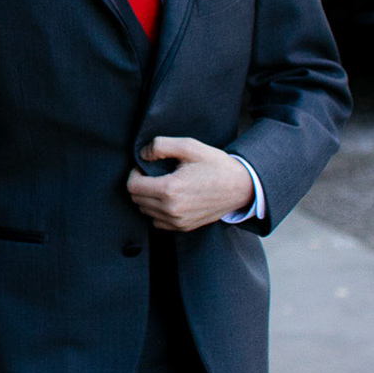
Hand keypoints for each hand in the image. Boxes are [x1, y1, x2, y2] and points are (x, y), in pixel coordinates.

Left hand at [126, 136, 253, 231]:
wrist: (241, 187)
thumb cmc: (215, 165)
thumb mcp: (189, 146)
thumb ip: (161, 146)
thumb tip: (142, 154)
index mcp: (170, 189)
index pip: (132, 186)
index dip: (134, 173)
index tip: (145, 167)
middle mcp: (172, 209)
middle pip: (136, 199)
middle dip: (140, 184)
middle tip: (154, 174)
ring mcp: (178, 221)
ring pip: (144, 210)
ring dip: (147, 198)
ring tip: (162, 185)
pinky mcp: (184, 227)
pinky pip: (157, 222)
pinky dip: (156, 211)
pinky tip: (168, 198)